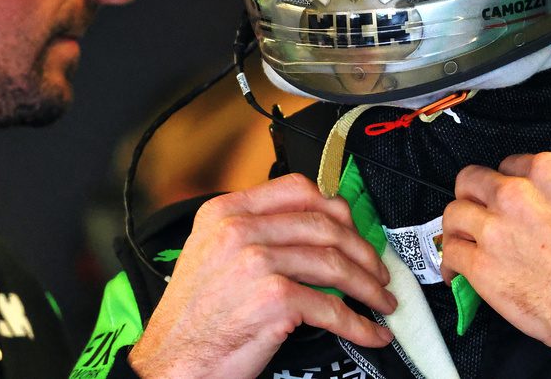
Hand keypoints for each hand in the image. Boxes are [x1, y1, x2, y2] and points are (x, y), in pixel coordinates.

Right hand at [128, 173, 395, 378]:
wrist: (170, 365)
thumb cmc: (190, 319)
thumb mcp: (209, 256)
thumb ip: (251, 233)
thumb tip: (307, 230)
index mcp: (224, 212)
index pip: (296, 189)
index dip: (335, 209)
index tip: (353, 229)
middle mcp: (238, 231)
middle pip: (324, 225)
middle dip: (362, 250)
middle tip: (376, 270)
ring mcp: (256, 263)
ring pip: (334, 264)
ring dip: (367, 286)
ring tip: (380, 301)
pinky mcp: (272, 300)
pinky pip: (331, 308)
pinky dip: (359, 324)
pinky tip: (368, 331)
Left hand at [440, 121, 550, 352]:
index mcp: (549, 174)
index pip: (509, 163)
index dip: (512, 181)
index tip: (516, 199)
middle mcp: (515, 195)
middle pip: (471, 181)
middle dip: (476, 196)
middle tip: (486, 214)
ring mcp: (494, 230)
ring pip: (454, 212)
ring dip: (460, 226)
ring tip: (470, 239)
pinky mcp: (481, 266)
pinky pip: (448, 252)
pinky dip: (451, 262)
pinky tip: (460, 269)